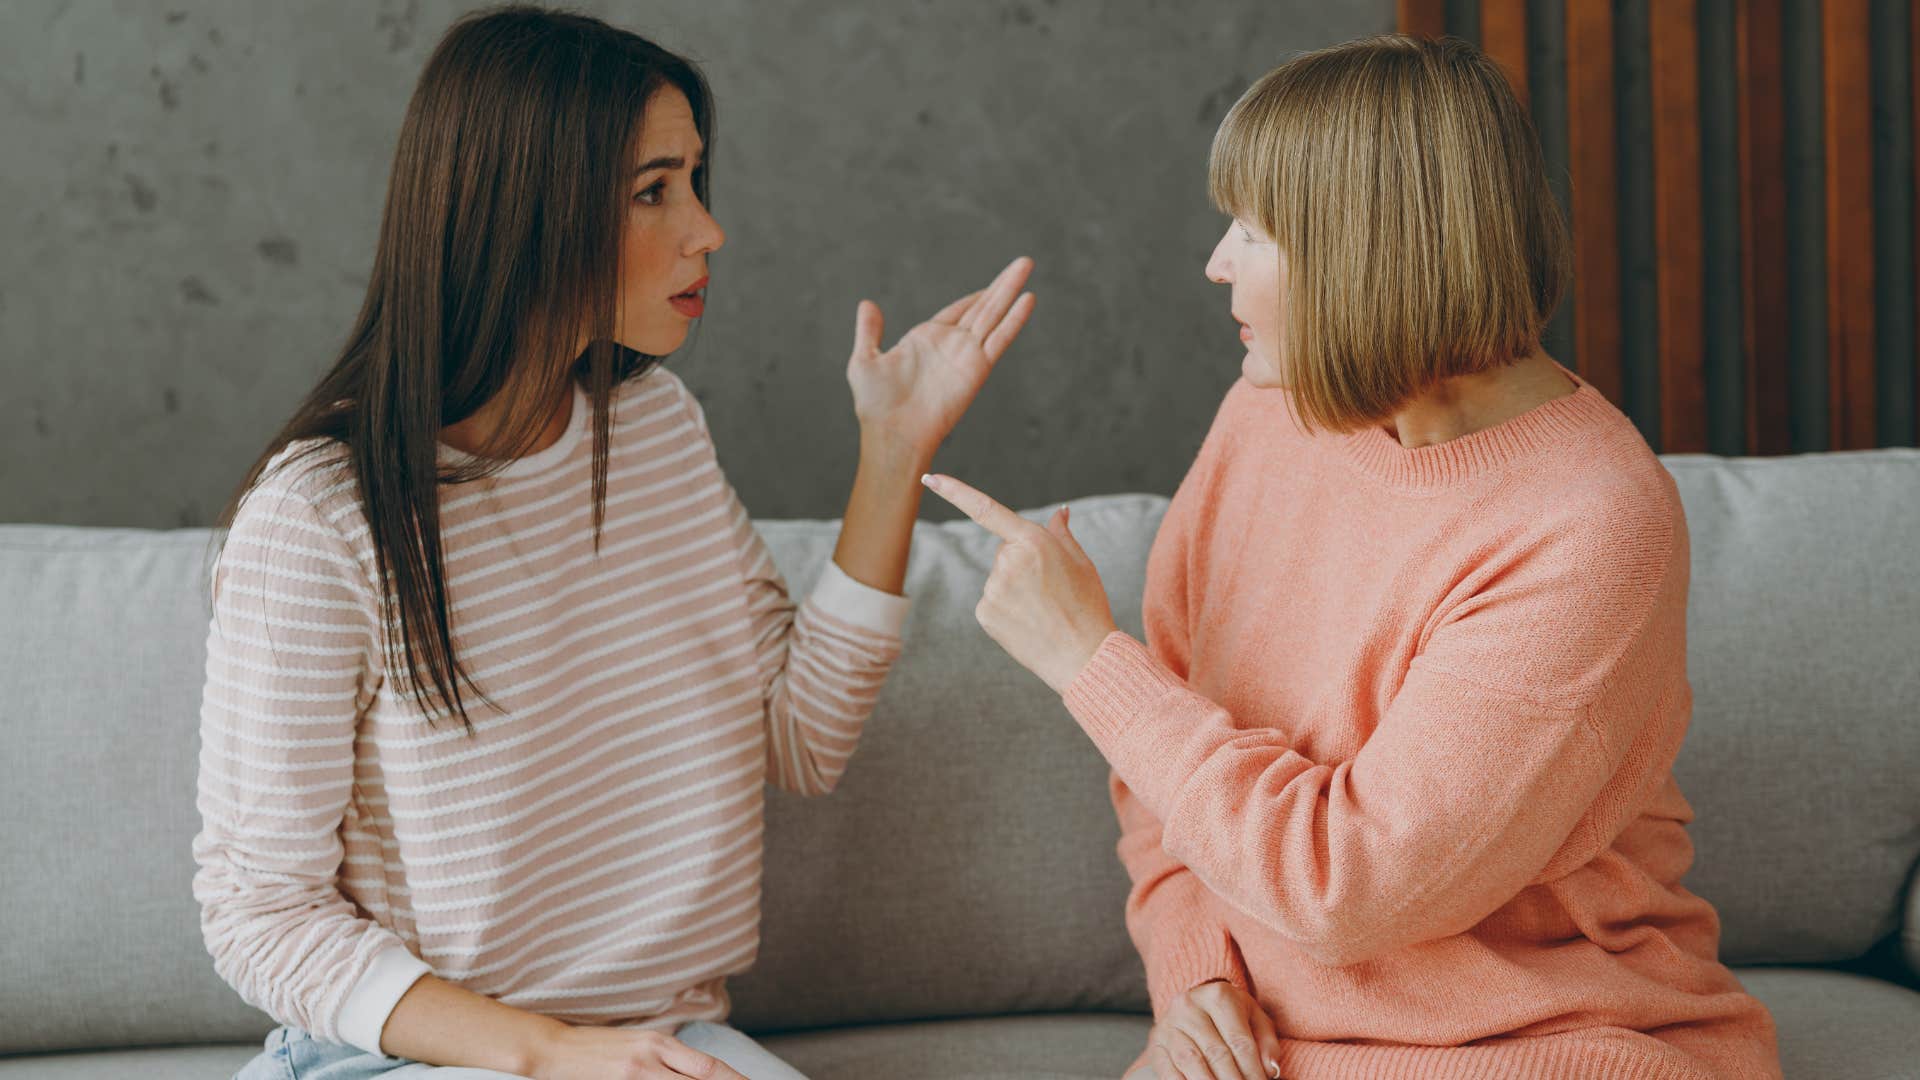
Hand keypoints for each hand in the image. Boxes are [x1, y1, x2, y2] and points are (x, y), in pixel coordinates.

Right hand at [528, 1024, 747, 1079]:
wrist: (554, 1049)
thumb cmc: (599, 1048)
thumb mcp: (638, 1044)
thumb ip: (667, 1057)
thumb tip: (700, 1072)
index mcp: (661, 1043)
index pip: (708, 1065)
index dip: (734, 1079)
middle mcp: (653, 1056)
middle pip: (701, 1078)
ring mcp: (636, 1074)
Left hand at [846, 256, 1035, 459]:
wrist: (892, 432)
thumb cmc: (876, 405)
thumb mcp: (864, 360)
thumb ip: (870, 331)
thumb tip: (867, 304)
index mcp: (926, 339)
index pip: (958, 310)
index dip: (976, 296)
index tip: (993, 283)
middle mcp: (951, 344)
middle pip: (983, 306)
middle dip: (1002, 284)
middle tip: (1024, 262)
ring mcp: (966, 354)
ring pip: (994, 314)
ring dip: (1011, 290)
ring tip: (1027, 265)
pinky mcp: (977, 367)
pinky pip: (999, 338)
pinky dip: (1014, 319)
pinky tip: (1027, 299)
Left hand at [920, 474, 1117, 692]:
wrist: (1083, 656)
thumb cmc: (1088, 607)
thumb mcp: (1082, 562)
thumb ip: (1061, 534)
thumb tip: (1059, 511)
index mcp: (1033, 541)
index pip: (985, 509)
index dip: (954, 492)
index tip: (929, 479)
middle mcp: (1007, 562)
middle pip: (1004, 552)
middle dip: (1022, 563)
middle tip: (1050, 589)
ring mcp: (993, 589)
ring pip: (998, 578)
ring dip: (1015, 588)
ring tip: (1042, 609)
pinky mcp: (985, 613)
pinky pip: (992, 602)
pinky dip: (1006, 609)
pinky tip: (1028, 622)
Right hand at [1132, 980, 1282, 1079]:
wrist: (1195, 1004)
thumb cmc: (1231, 1015)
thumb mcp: (1254, 1019)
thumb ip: (1266, 1043)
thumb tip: (1271, 1069)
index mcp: (1218, 996)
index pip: (1239, 1041)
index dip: (1253, 1070)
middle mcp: (1189, 1006)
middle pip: (1216, 1053)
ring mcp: (1168, 1025)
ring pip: (1191, 1062)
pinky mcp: (1156, 1044)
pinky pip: (1169, 1071)